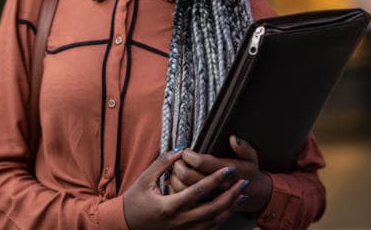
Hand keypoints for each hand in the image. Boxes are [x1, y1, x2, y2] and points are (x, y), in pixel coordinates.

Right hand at [122, 149, 248, 228]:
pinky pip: (208, 229)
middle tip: (244, 183)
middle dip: (231, 196)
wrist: (126, 224)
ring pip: (213, 223)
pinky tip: (229, 209)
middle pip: (212, 210)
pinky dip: (221, 219)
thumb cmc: (134, 200)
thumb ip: (163, 163)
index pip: (198, 192)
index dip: (215, 180)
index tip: (229, 170)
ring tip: (242, 195)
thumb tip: (181, 149)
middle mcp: (178, 221)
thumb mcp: (145, 179)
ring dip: (230, 209)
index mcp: (168, 206)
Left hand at [169, 136, 272, 213]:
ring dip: (175, 177)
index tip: (187, 151)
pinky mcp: (202, 206)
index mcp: (225, 172)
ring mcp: (208, 198)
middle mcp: (215, 186)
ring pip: (182, 188)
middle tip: (178, 159)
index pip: (200, 162)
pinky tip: (178, 182)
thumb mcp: (251, 158)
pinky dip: (176, 189)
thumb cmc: (248, 172)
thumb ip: (243, 148)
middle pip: (188, 176)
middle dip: (179, 164)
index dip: (189, 154)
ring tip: (177, 169)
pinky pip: (183, 199)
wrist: (253, 195)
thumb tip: (233, 138)